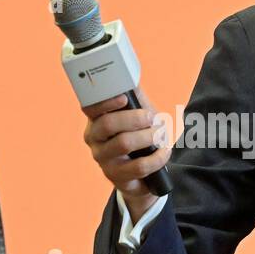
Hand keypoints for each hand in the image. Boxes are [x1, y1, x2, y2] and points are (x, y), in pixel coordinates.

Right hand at [81, 87, 171, 223]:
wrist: (143, 174)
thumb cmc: (139, 138)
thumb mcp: (138, 115)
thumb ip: (135, 97)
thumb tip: (132, 76)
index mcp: (96, 121)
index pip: (90, 108)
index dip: (105, 102)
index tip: (124, 98)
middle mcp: (94, 140)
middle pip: (107, 124)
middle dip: (134, 118)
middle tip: (151, 118)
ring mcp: (104, 160)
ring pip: (124, 143)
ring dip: (148, 136)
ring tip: (159, 134)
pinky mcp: (116, 177)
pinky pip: (139, 166)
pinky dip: (158, 157)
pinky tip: (164, 151)